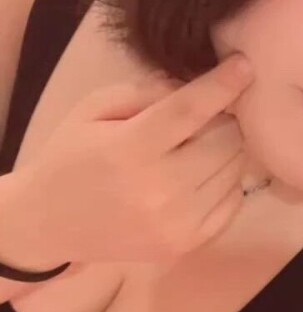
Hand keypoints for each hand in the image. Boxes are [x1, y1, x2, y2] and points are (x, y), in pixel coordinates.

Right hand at [3, 56, 252, 268]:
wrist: (49, 223)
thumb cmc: (71, 156)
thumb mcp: (94, 108)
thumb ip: (146, 92)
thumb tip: (198, 85)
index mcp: (130, 149)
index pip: (190, 111)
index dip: (223, 85)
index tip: (244, 65)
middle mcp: (160, 190)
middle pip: (226, 141)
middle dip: (225, 119)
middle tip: (208, 117)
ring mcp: (177, 223)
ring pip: (235, 171)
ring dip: (226, 151)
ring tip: (199, 147)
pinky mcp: (187, 245)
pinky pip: (233, 203)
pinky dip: (225, 183)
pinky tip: (201, 176)